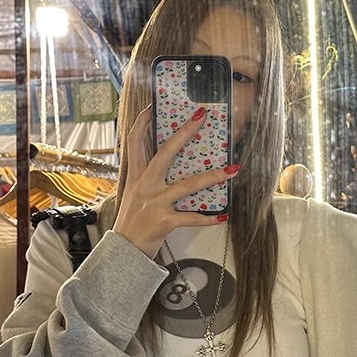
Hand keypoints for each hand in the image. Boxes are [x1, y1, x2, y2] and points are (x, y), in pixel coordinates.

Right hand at [113, 105, 238, 258]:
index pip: (133, 141)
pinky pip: (191, 218)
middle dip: (184, 133)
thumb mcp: (134, 194)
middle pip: (165, 152)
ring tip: (233, 170)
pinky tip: (223, 216)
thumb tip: (170, 162)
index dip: (142, 122)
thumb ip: (148, 177)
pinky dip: (208, 218)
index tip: (153, 106)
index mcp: (135, 176)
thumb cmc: (133, 221)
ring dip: (212, 176)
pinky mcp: (163, 221)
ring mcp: (154, 202)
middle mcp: (144, 185)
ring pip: (187, 185)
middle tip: (202, 118)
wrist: (123, 251)